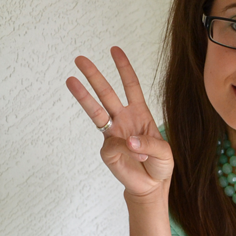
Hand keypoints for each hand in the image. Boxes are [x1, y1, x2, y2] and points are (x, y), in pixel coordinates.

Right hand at [66, 46, 173, 200]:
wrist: (151, 185)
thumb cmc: (159, 165)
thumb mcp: (164, 152)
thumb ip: (149, 144)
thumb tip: (128, 141)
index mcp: (140, 113)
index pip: (131, 86)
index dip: (123, 68)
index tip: (114, 49)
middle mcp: (123, 119)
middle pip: (107, 93)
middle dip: (94, 75)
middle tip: (80, 58)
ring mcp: (113, 133)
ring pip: (95, 111)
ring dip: (83, 95)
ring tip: (70, 79)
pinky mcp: (107, 150)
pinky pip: (112, 147)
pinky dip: (125, 152)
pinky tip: (134, 158)